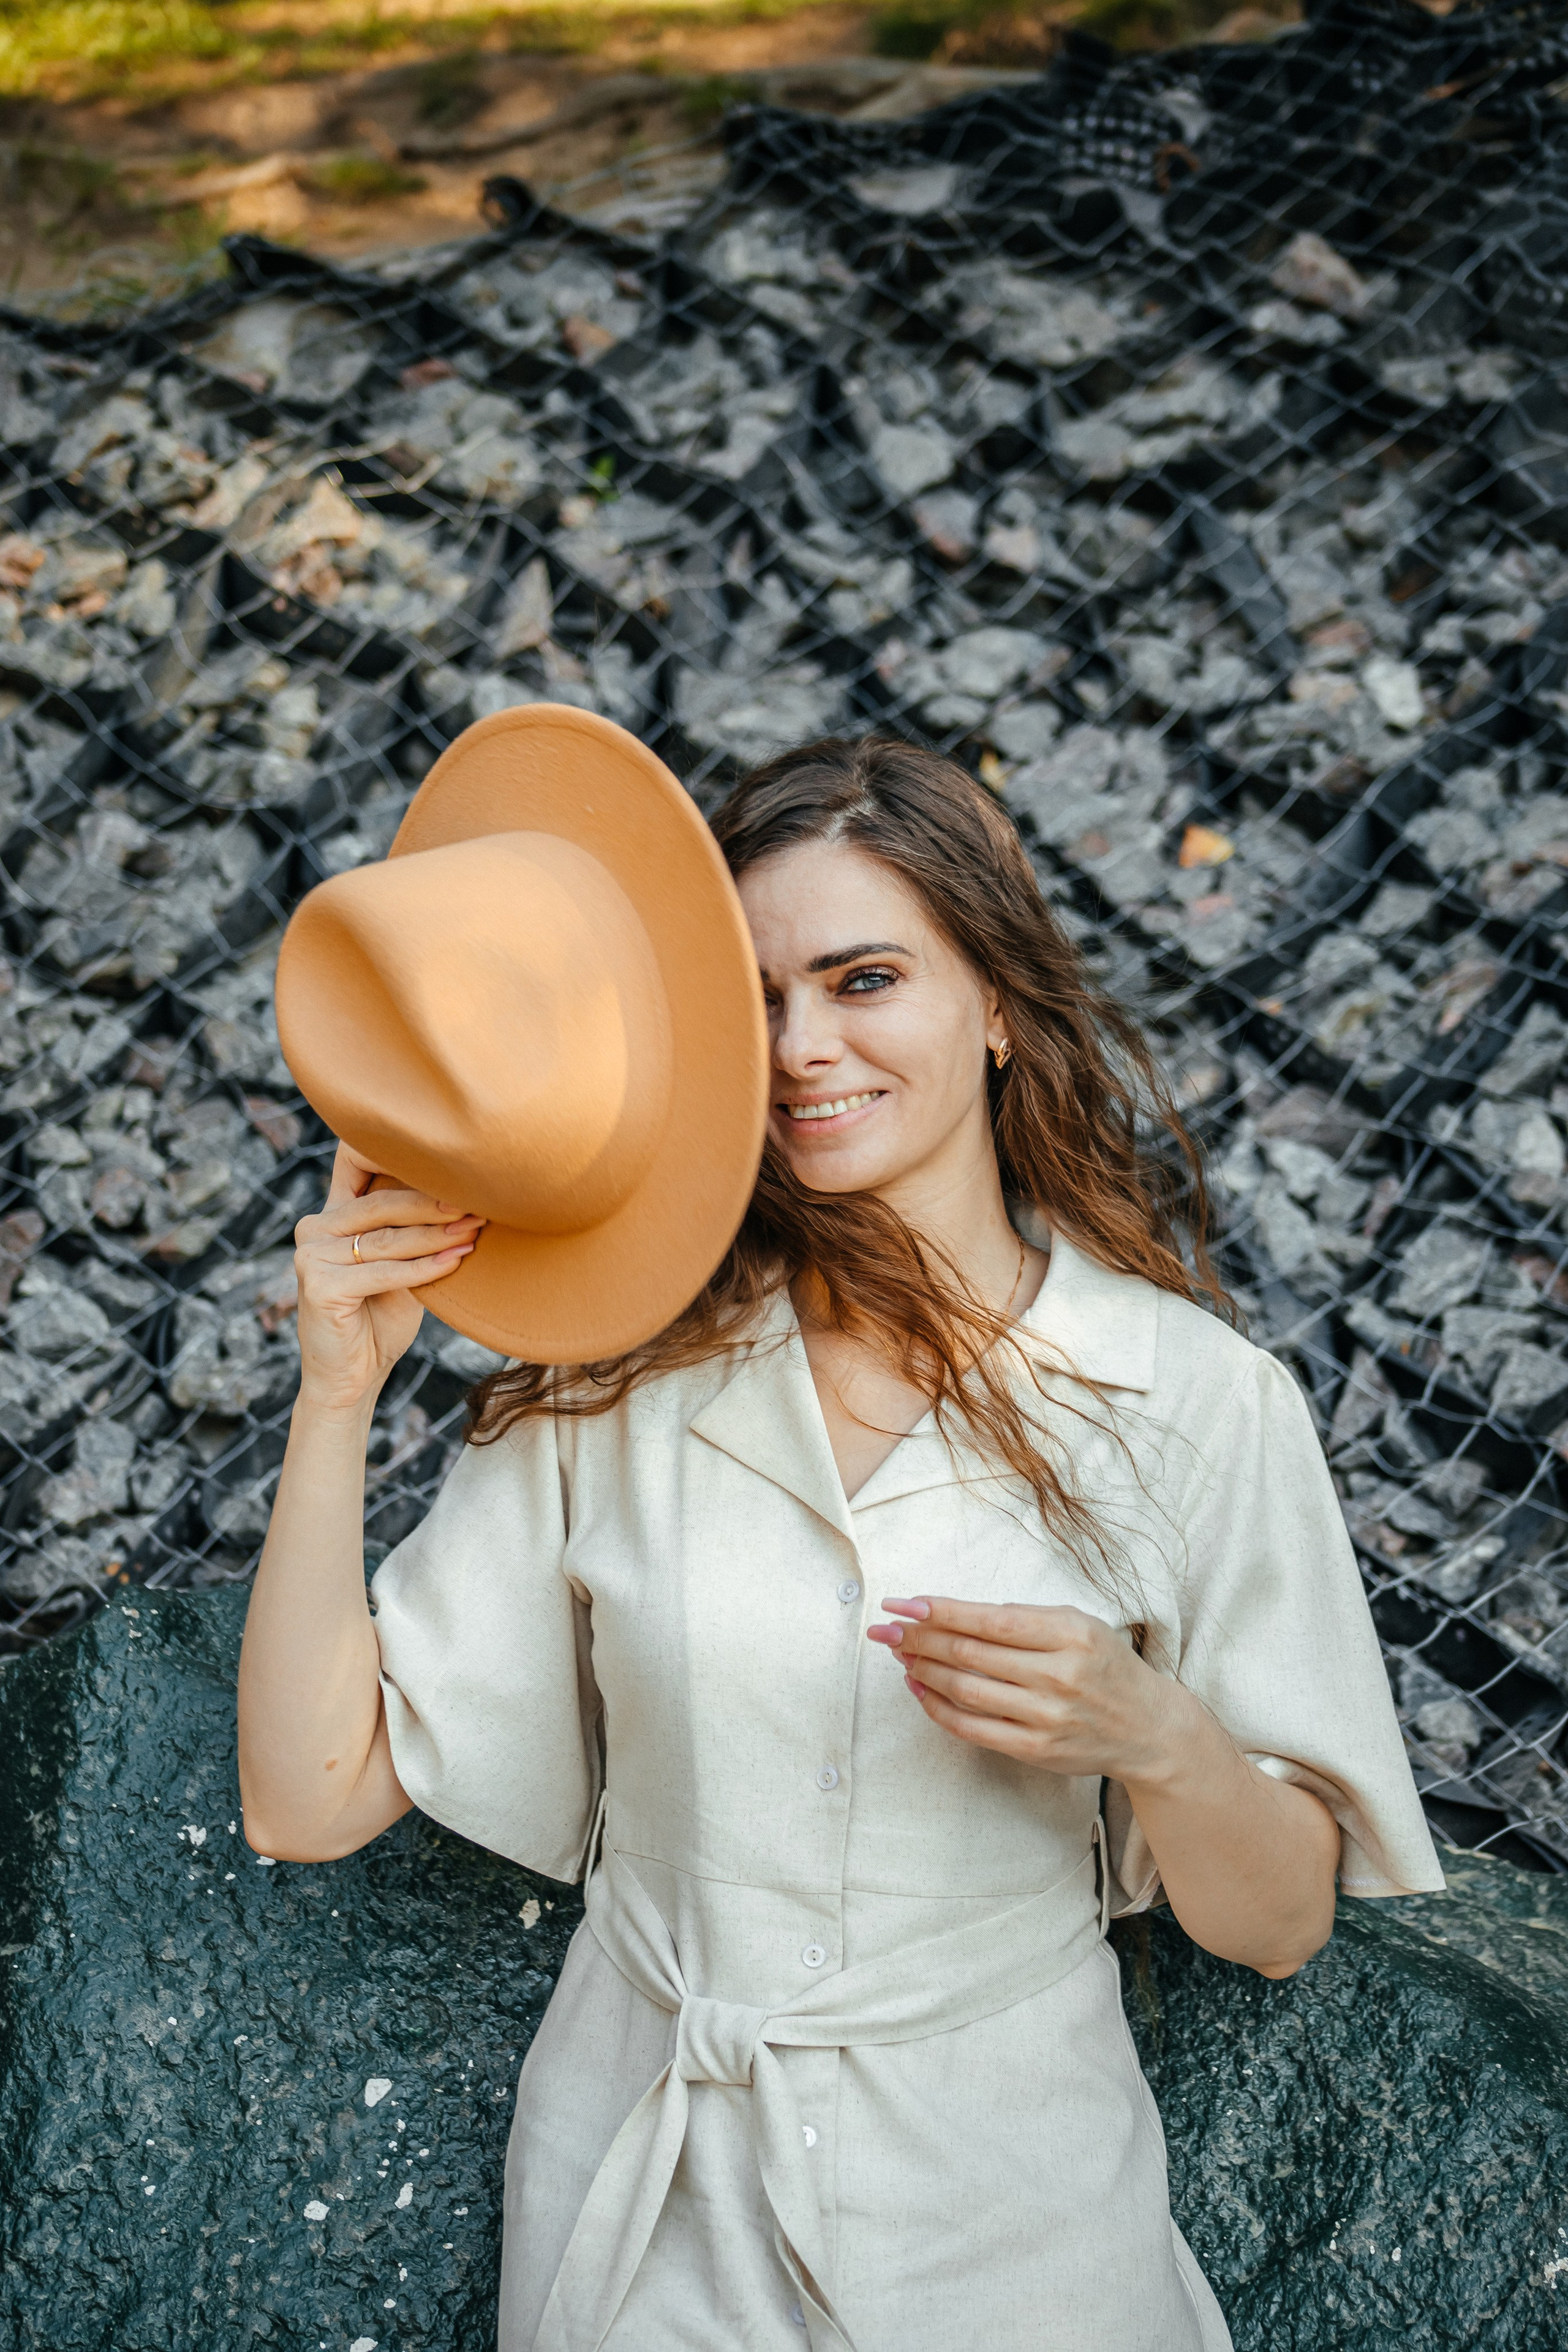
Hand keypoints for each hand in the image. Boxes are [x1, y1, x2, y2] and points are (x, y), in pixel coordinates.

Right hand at [292, 1142, 485, 1416]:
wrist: (351, 1379)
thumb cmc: (379, 1321)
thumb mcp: (399, 1267)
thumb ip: (412, 1234)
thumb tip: (465, 1200)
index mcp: (330, 1215)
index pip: (358, 1166)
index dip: (402, 1160)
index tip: (455, 1163)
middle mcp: (314, 1228)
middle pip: (383, 1204)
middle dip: (434, 1203)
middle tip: (478, 1202)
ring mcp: (311, 1255)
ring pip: (387, 1240)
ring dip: (437, 1236)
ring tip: (475, 1230)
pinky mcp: (319, 1285)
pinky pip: (385, 1273)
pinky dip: (425, 1269)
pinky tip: (456, 1262)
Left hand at [867, 1596, 1194, 1787]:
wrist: (1147, 1728)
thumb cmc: (1105, 1666)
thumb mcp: (1079, 1624)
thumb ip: (1025, 1617)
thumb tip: (958, 1613)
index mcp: (1069, 1634)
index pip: (989, 1619)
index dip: (939, 1610)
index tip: (902, 1602)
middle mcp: (1058, 1675)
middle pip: (970, 1653)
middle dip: (919, 1637)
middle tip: (886, 1628)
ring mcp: (1046, 1716)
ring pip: (965, 1689)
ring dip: (923, 1669)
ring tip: (899, 1653)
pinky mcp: (1035, 1749)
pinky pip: (973, 1728)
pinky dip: (938, 1708)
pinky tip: (919, 1688)